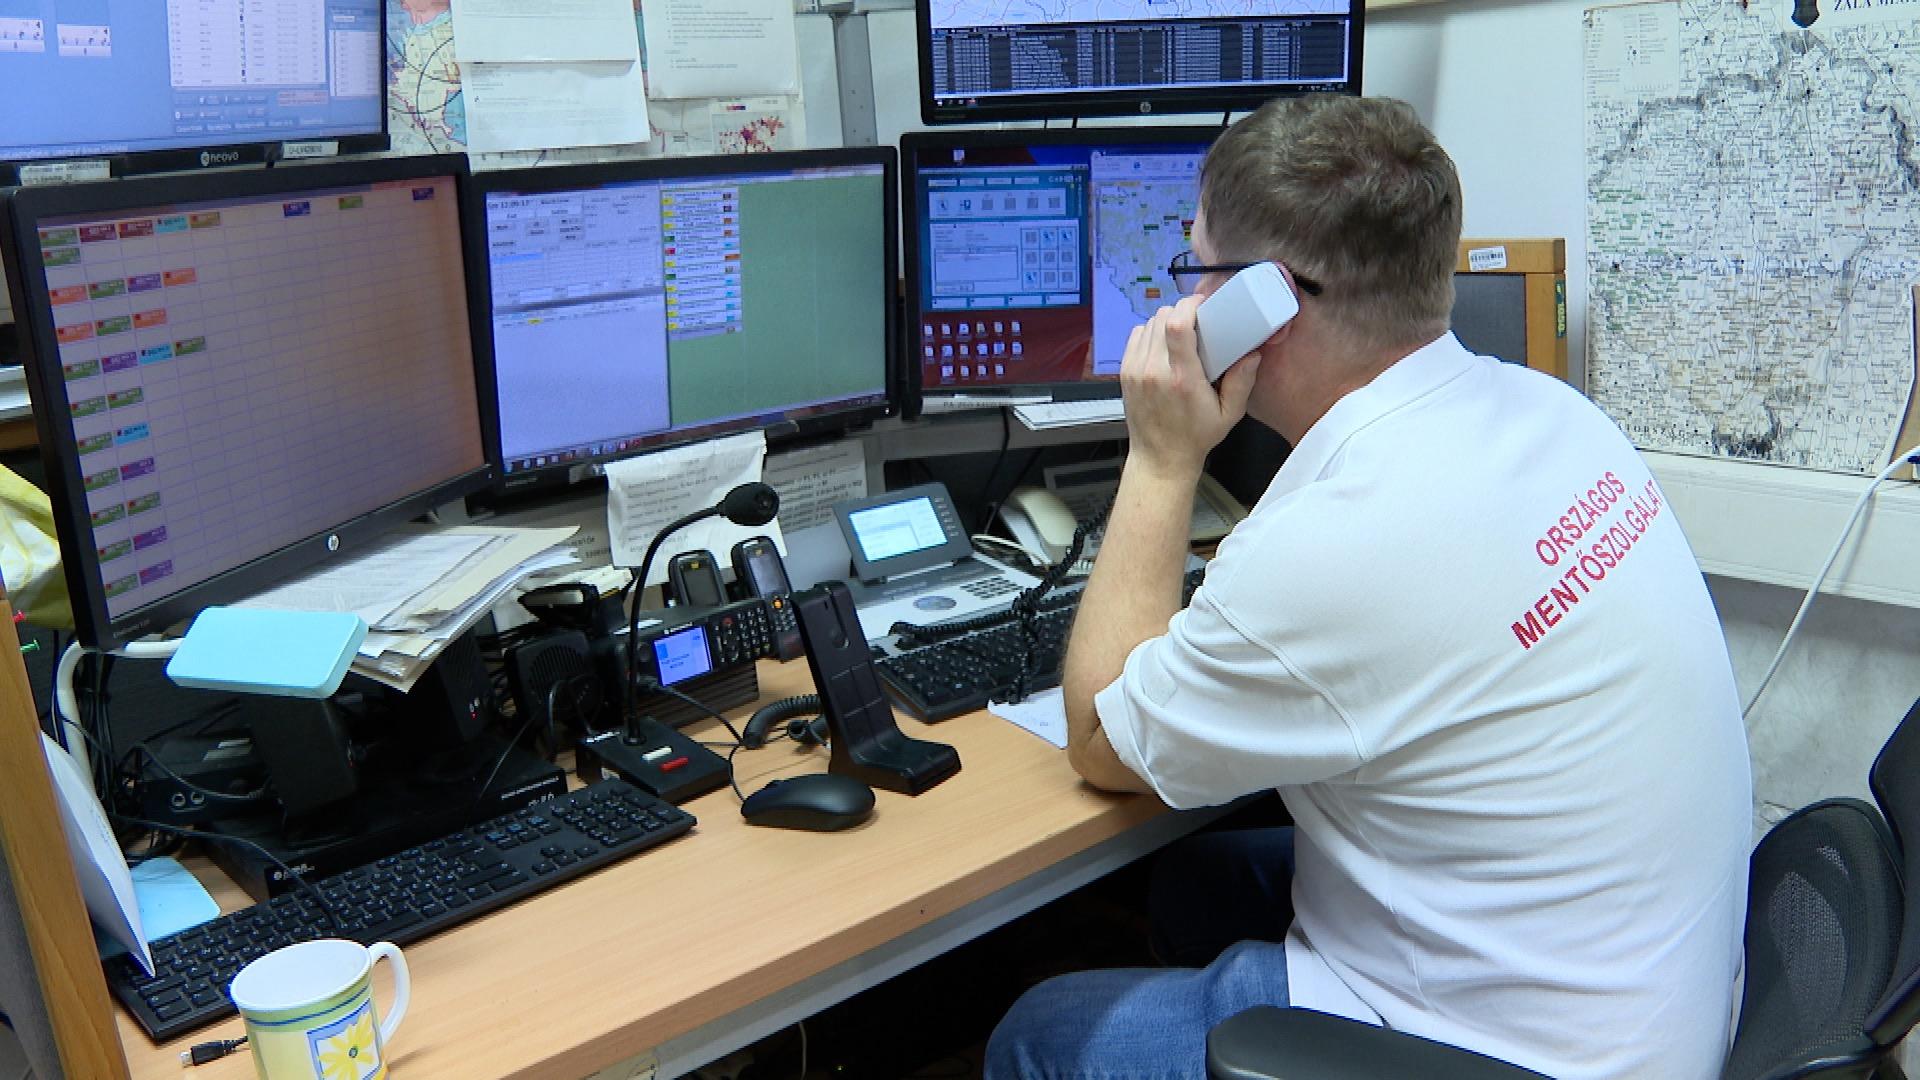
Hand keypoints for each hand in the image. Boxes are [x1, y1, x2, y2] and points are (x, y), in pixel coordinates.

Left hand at [1120, 295, 1261, 476]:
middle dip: (1182, 312)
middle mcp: (1154, 371)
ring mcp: (1136, 371)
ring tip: (1181, 332)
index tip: (1202, 305)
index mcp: (1182, 379)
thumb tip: (1252, 353)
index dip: (1189, 306)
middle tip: (1197, 321)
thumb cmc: (1194, 437)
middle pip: (1163, 318)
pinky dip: (1150, 332)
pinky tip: (1163, 344)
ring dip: (1166, 321)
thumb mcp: (1228, 414)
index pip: (1177, 326)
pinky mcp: (1126, 372)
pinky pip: (1136, 335)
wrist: (1160, 458)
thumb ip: (1242, 383)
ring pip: (1149, 324)